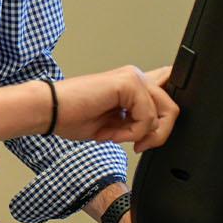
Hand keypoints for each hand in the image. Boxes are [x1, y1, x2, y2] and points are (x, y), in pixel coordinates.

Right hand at [53, 66, 179, 151]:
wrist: (49, 110)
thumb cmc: (73, 117)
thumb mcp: (115, 125)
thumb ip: (138, 122)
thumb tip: (158, 132)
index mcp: (132, 85)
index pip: (169, 88)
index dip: (171, 112)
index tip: (152, 136)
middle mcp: (135, 77)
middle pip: (173, 107)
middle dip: (159, 134)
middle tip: (138, 145)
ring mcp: (133, 77)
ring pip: (165, 112)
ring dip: (141, 134)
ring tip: (116, 137)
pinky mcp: (128, 83)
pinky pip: (147, 116)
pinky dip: (132, 132)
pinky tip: (111, 132)